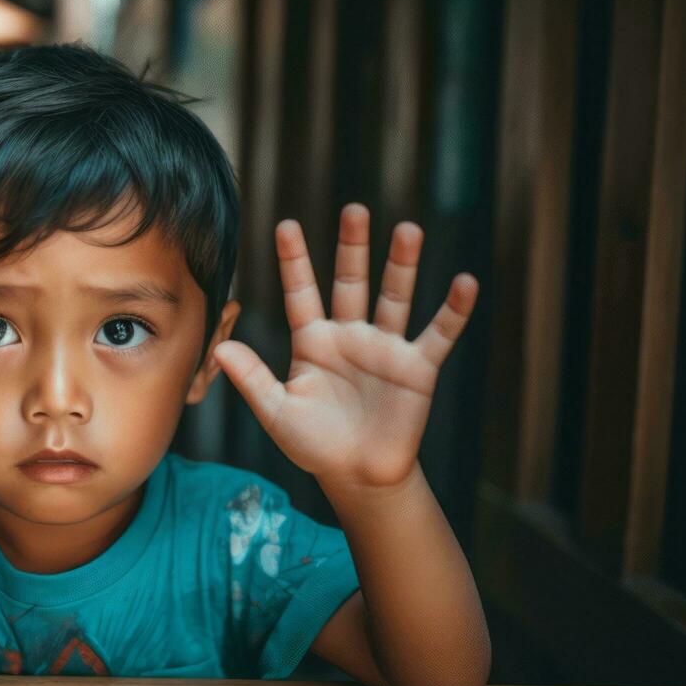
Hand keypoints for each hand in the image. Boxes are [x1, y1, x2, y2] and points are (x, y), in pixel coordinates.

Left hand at [212, 203, 477, 490]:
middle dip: (353, 247)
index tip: (285, 225)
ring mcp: (385, 348)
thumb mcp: (277, 413)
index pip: (301, 292)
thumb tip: (221, 347)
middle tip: (354, 210)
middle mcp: (350, 336)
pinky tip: (464, 283)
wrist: (357, 475)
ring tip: (408, 230)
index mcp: (313, 342)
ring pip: (395, 297)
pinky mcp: (417, 368)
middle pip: (352, 282)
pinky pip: (438, 334)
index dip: (294, 261)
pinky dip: (453, 310)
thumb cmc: (314, 445)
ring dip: (402, 265)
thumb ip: (252, 379)